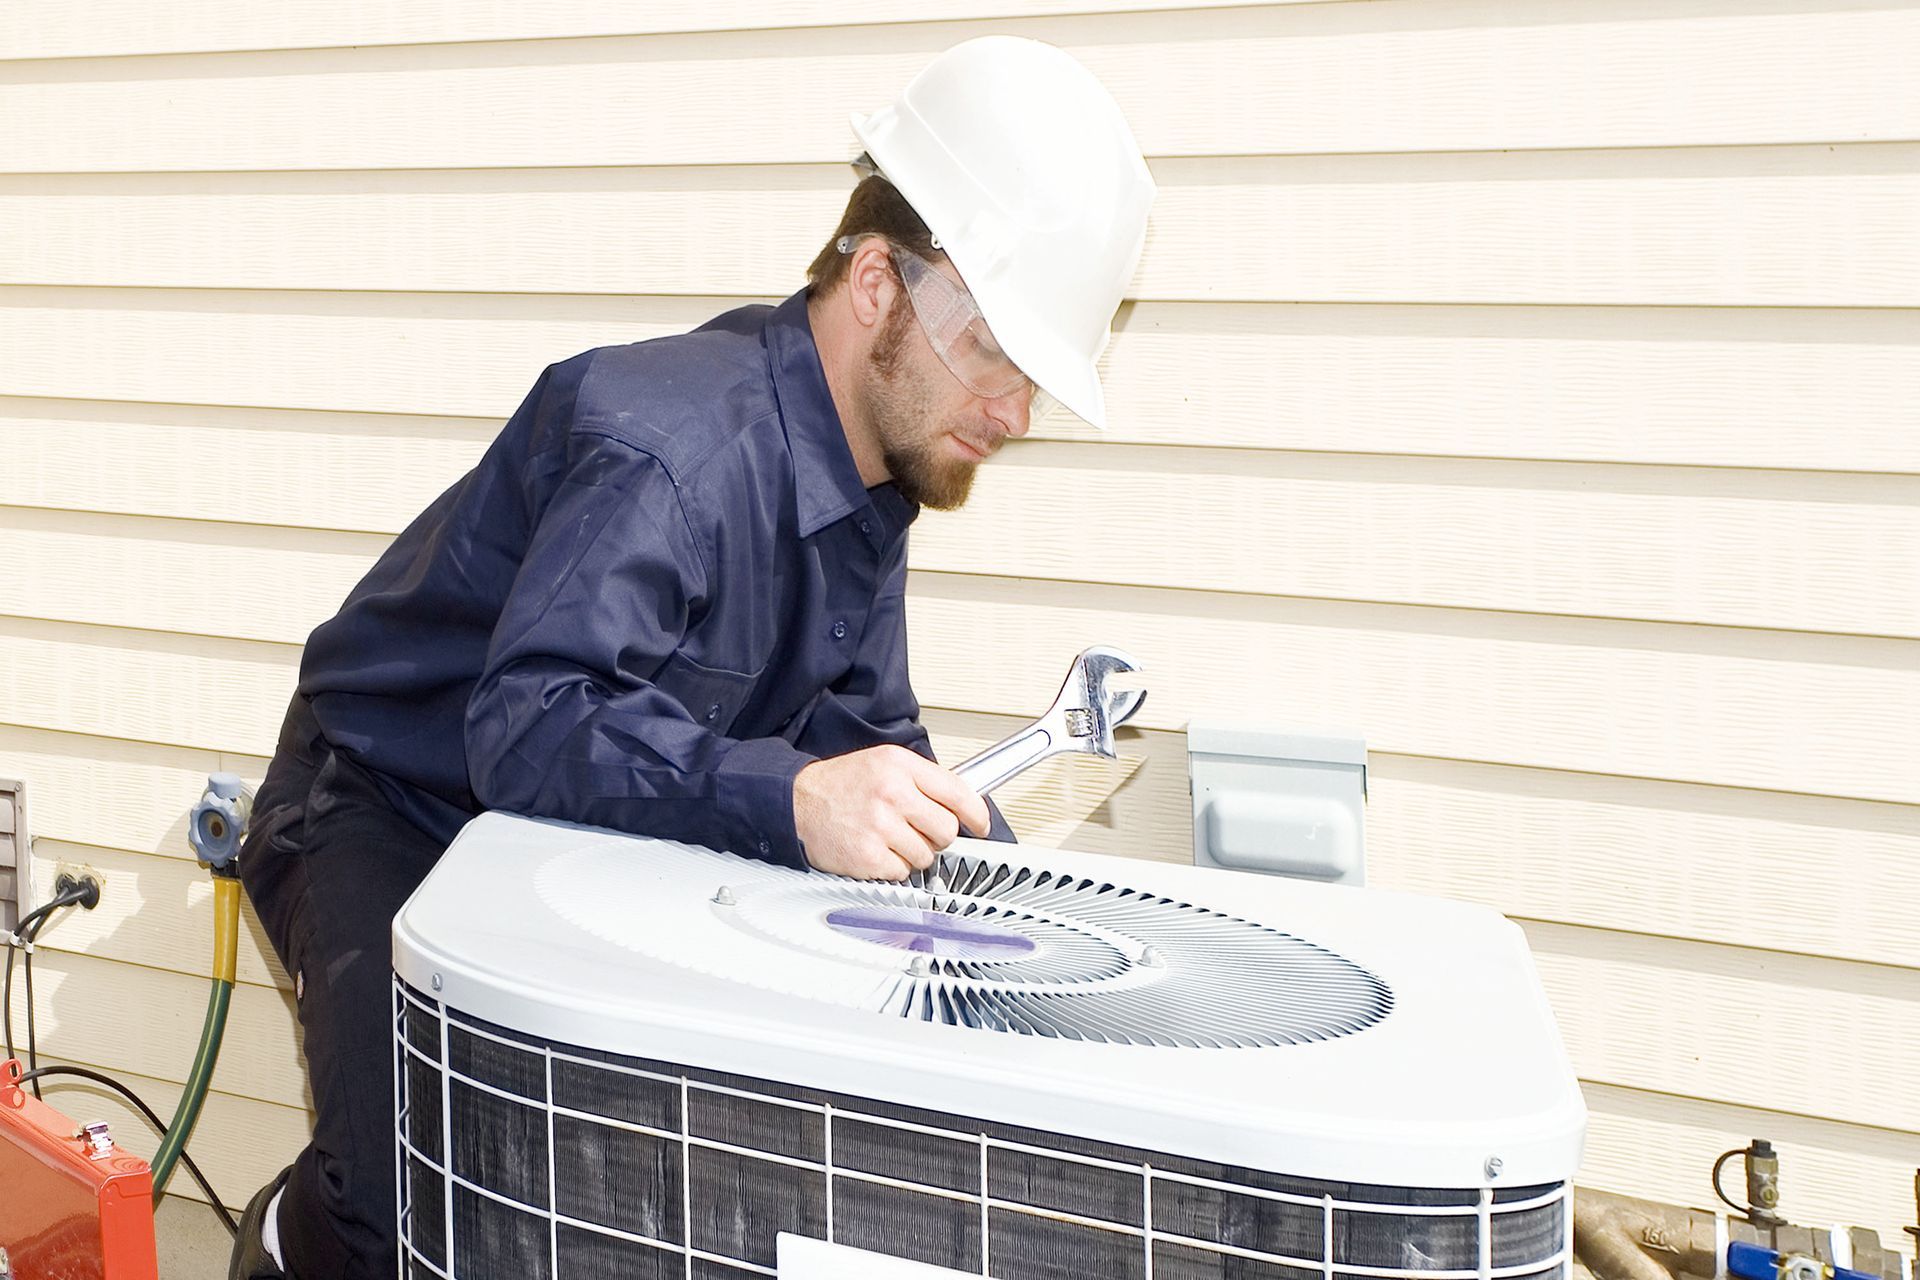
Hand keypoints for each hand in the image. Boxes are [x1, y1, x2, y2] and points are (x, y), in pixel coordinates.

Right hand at [793, 745, 990, 879]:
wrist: (797, 802)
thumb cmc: (841, 785)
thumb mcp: (884, 763)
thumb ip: (923, 779)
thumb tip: (962, 802)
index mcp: (900, 766)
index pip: (958, 792)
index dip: (976, 813)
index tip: (981, 824)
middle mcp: (892, 793)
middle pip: (947, 830)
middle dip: (937, 835)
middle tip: (918, 830)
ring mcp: (880, 826)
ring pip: (927, 856)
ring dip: (913, 853)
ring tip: (889, 837)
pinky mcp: (868, 856)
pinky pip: (902, 872)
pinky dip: (892, 866)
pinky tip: (876, 849)